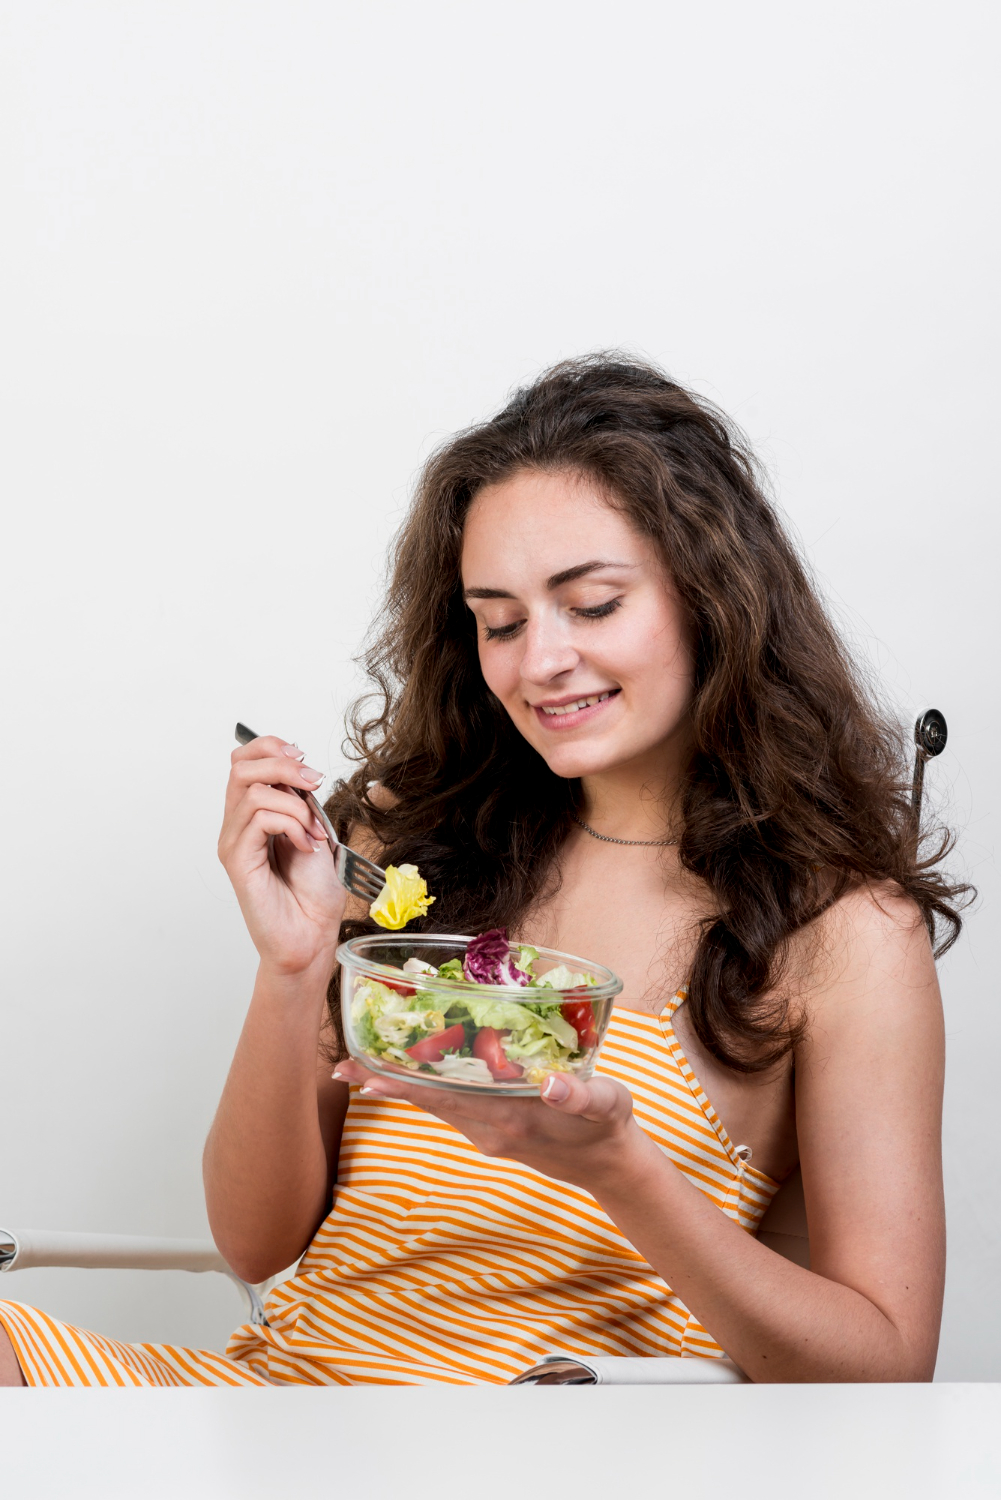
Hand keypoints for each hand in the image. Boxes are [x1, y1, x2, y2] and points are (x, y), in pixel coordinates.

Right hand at [218, 734, 347, 975]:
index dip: (270, 747)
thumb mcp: (314, 832)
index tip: (303, 756)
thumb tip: (300, 772)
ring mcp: (234, 842)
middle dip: (283, 764)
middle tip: (314, 784)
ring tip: (314, 833)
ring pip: (252, 790)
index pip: (243, 761)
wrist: (312, 935)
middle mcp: (237, 826)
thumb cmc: (314, 894)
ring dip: (295, 805)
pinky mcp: (237, 860)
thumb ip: (300, 802)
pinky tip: (306, 846)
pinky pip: (259, 819)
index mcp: (253, 815)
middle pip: (240, 766)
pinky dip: (291, 824)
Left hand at [332, 1058, 644, 1193]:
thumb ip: (581, 1095)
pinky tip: (417, 1072)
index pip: (445, 1098)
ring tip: (363, 1066)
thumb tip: (553, 1087)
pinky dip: (430, 1089)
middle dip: (386, 1082)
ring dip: (402, 1085)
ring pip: (437, 1103)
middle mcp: (490, 1126)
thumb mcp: (607, 1104)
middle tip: (341, 1065)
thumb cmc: (610, 1127)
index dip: (404, 1085)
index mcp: (510, 1117)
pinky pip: (454, 1105)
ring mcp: (489, 1131)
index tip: (365, 1076)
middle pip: (428, 1101)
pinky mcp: (494, 1129)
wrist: (612, 1166)